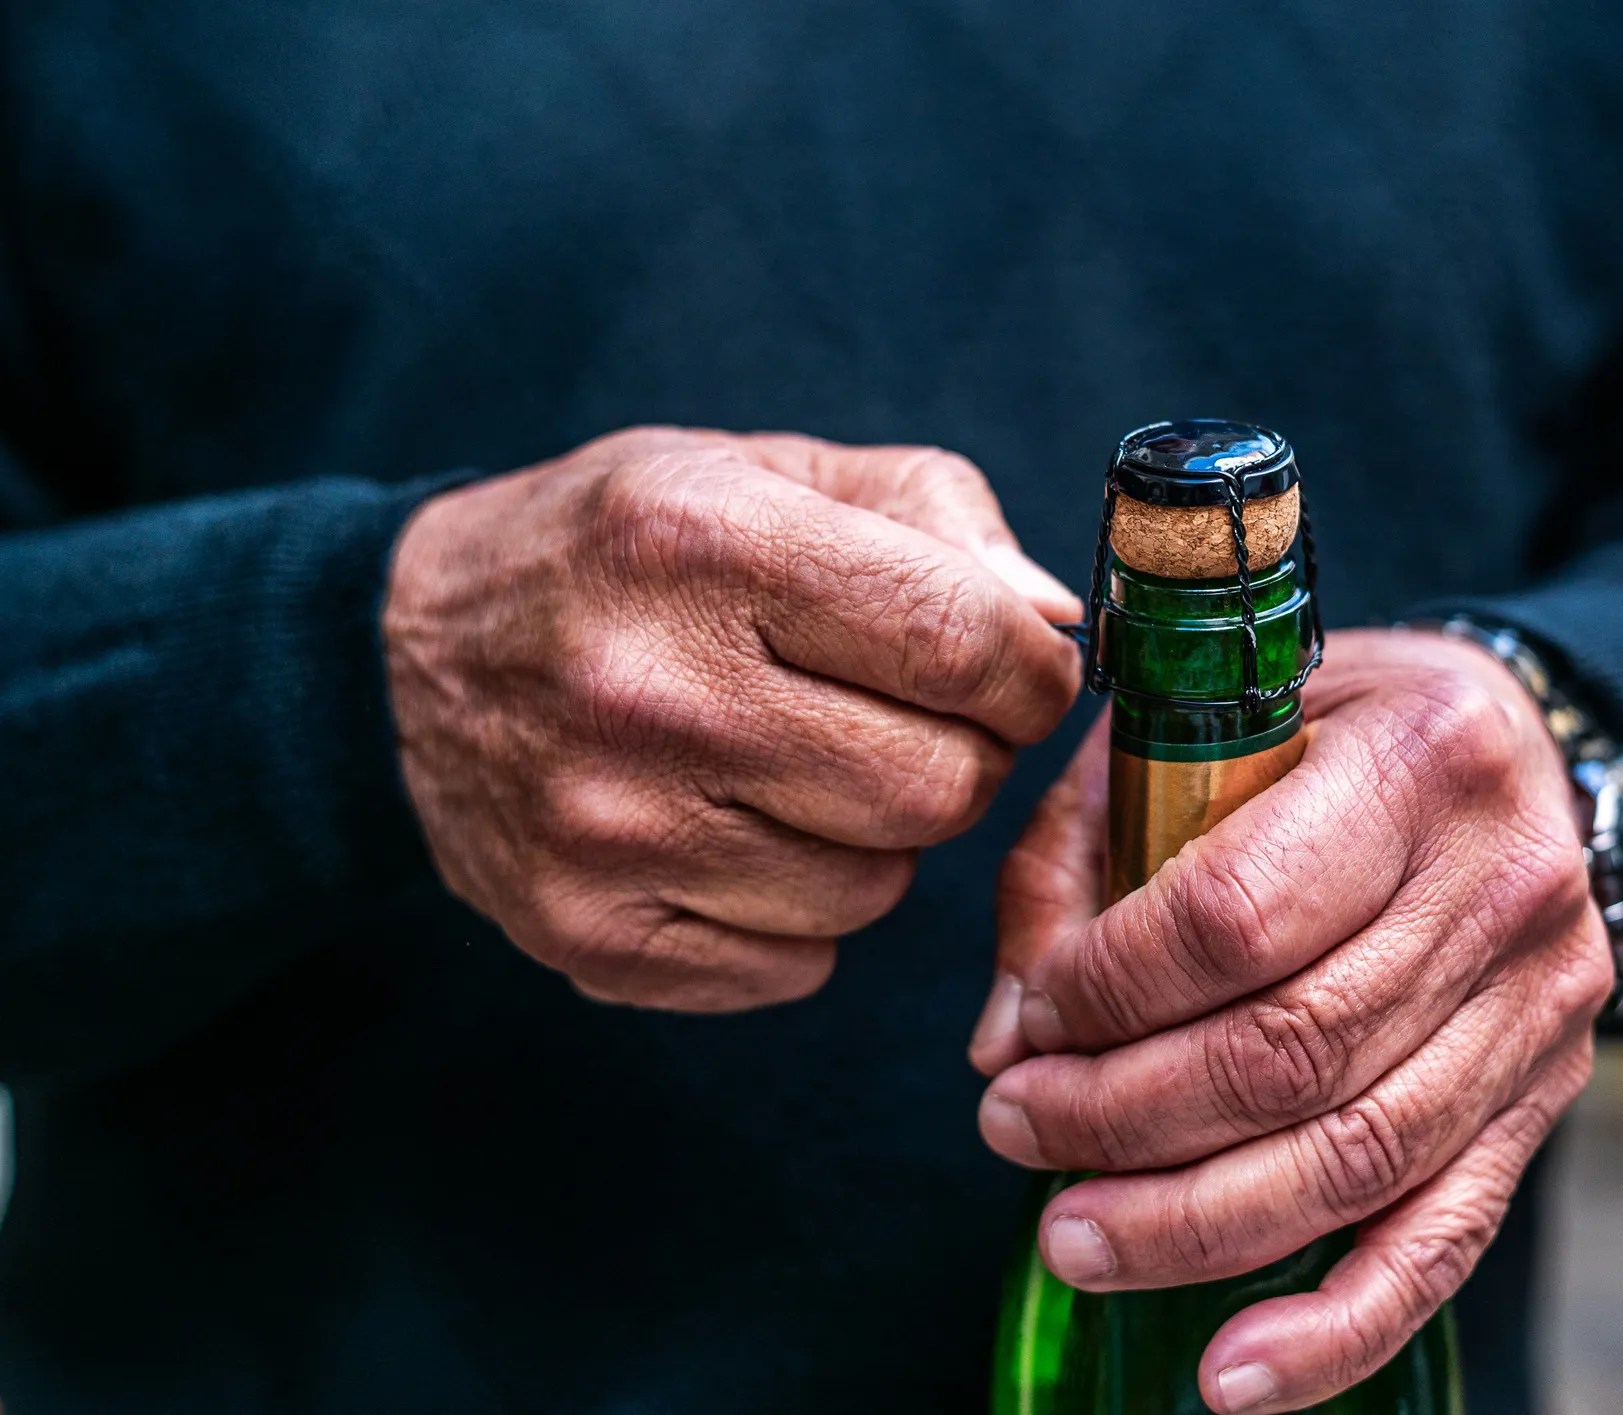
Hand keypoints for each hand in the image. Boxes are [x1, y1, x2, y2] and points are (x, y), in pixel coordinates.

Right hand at [385, 427, 1079, 1011]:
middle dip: (964, 757)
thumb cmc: (628, 549)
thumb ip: (933, 516)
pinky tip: (739, 836)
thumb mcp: (765, 470)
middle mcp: (648, 690)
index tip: (1020, 674)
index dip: (1030, 672)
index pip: (960, 640)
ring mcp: (608, 830)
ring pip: (877, 889)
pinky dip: (802, 913)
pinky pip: (798, 966)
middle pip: (937, 787)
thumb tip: (1053, 624)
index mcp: (705, 543)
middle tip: (912, 722)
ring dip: (878, 838)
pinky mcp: (586, 934)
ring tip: (805, 771)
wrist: (406, 654)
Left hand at [969, 627, 1609, 1412]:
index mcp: (1420, 758)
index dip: (1109, 991)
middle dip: (1122, 1118)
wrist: (1520, 754)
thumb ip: (1080, 859)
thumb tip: (1007, 1040)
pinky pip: (1443, 1239)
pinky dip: (1337, 1328)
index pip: (1236, 917)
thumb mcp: (1201, 729)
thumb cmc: (1330, 733)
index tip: (1033, 1020)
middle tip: (1013, 1132)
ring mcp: (1539, 1007)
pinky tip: (1233, 1376)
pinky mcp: (1543, 1099)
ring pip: (1354, 1160)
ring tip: (1072, 1239)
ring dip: (1192, 1226)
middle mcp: (1503, 885)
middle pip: (1290, 1054)